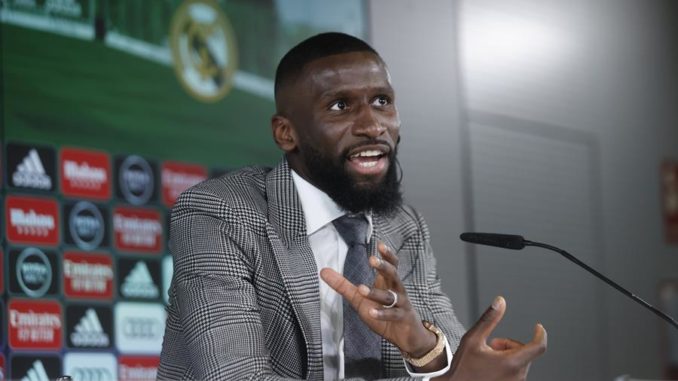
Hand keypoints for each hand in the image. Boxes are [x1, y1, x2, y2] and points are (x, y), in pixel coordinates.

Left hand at [320, 241, 438, 359]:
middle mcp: (396, 290)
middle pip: (393, 275)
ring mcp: (401, 304)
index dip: (386, 255)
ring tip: (362, 289)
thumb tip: (322, 270)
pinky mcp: (402, 319)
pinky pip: (392, 315)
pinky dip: (382, 314)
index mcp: (387, 283)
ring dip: (376, 293)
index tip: (380, 244)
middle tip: (372, 259)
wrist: (406, 335)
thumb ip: (343, 285)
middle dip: (383, 267)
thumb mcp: (359, 299)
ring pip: (390, 296)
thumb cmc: (383, 312)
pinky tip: (371, 312)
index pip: (391, 265)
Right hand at [437, 296, 546, 380]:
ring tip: (488, 357)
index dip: (540, 334)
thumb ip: (489, 319)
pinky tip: (491, 367)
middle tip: (491, 345)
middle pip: (524, 351)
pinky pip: (516, 372)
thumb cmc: (463, 367)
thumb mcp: (472, 338)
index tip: (538, 327)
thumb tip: (500, 301)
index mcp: (511, 362)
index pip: (538, 346)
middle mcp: (517, 376)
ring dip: (507, 354)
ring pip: (520, 361)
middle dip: (509, 344)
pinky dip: (506, 365)